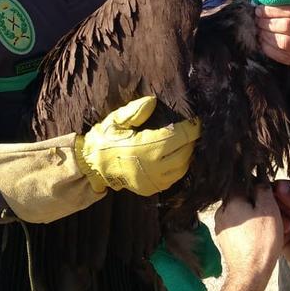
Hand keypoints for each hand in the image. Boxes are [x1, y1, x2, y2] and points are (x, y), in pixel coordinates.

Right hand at [77, 96, 200, 196]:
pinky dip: (178, 168)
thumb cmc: (105, 139)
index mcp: (145, 148)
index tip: (197, 121)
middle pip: (185, 153)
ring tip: (185, 143)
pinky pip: (173, 179)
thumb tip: (153, 101)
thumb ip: (135, 111)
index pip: (179, 137)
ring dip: (187, 155)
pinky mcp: (151, 189)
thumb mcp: (116, 120)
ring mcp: (152, 181)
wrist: (92, 166)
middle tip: (190, 131)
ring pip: (182, 168)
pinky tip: (175, 157)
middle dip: (191, 141)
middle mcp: (152, 167)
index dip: (192, 128)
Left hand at [214, 185, 283, 285]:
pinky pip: (239, 227)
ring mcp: (221, 227)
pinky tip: (262, 236)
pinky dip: (250, 228)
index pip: (242, 181)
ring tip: (272, 226)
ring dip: (256, 216)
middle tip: (276, 212)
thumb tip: (259, 181)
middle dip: (259, 203)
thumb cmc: (261, 242)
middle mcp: (221, 212)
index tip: (268, 191)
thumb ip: (263, 190)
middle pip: (242, 199)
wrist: (250, 273)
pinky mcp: (225, 240)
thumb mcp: (269, 210)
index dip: (258, 184)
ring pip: (242, 214)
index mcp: (230, 201)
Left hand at [255, 2, 289, 66]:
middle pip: (288, 26)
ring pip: (285, 42)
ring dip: (266, 35)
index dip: (274, 10)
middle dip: (268, 22)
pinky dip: (268, 48)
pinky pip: (282, 56)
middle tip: (258, 19)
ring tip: (259, 28)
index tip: (260, 8)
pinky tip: (263, 40)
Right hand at [274, 181, 289, 285]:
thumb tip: (281, 185)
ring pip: (273, 210)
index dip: (283, 187)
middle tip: (286, 212)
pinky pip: (271, 224)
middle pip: (279, 196)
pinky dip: (275, 226)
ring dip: (278, 216)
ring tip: (288, 227)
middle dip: (279, 202)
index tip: (277, 190)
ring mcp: (287, 220)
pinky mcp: (279, 233)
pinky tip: (285, 232)